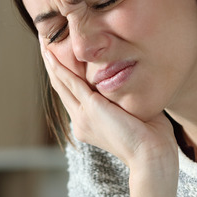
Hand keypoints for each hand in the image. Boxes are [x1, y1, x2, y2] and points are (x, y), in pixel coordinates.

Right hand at [40, 42, 177, 171]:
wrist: (151, 155)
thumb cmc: (152, 137)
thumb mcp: (134, 113)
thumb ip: (127, 97)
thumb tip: (134, 78)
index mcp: (90, 124)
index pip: (73, 95)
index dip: (65, 75)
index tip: (60, 56)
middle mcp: (81, 121)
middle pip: (61, 87)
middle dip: (52, 64)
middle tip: (44, 42)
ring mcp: (83, 116)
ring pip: (61, 83)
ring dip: (51, 62)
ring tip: (43, 42)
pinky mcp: (90, 108)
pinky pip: (70, 82)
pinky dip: (59, 67)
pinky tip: (50, 54)